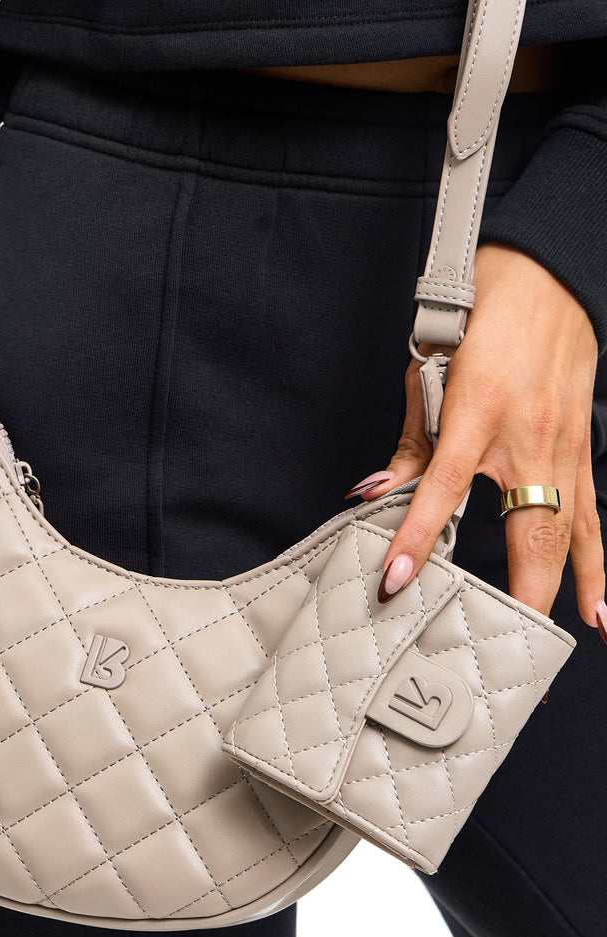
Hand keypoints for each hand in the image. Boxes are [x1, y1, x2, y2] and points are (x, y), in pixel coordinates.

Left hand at [347, 242, 606, 633]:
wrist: (548, 273)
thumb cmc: (482, 316)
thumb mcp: (428, 370)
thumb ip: (409, 444)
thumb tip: (373, 497)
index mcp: (478, 413)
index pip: (442, 490)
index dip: (416, 537)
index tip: (395, 581)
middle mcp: (528, 436)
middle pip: (529, 530)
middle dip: (517, 591)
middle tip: (502, 641)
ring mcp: (564, 444)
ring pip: (572, 531)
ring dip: (571, 587)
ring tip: (576, 635)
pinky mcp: (582, 445)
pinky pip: (592, 513)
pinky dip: (598, 561)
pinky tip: (601, 603)